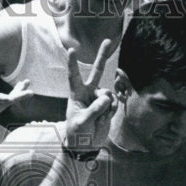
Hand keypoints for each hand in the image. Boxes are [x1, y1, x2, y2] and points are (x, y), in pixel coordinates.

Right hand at [0, 65, 33, 114]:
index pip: (7, 99)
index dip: (18, 96)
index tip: (28, 93)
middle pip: (12, 99)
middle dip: (21, 92)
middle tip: (30, 88)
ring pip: (12, 99)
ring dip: (20, 91)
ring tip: (26, 81)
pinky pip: (10, 100)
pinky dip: (16, 93)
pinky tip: (20, 85)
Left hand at [64, 39, 115, 154]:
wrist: (86, 145)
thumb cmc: (77, 133)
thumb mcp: (82, 123)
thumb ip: (94, 110)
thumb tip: (106, 98)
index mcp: (76, 95)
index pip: (74, 76)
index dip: (73, 63)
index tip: (71, 49)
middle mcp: (88, 93)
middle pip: (97, 71)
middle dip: (102, 56)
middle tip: (108, 40)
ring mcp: (99, 98)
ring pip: (108, 94)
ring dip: (105, 107)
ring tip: (98, 118)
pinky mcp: (108, 106)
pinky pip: (114, 103)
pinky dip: (111, 111)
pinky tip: (104, 119)